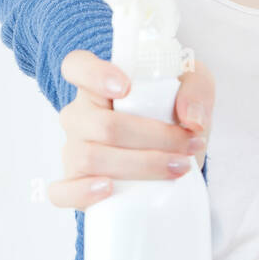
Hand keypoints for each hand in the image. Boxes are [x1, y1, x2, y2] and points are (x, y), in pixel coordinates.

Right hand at [47, 50, 214, 209]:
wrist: (177, 154)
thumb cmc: (176, 113)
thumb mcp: (194, 87)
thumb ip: (196, 91)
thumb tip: (191, 120)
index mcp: (99, 84)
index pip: (77, 67)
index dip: (94, 75)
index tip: (125, 87)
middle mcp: (80, 115)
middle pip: (103, 125)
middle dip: (153, 137)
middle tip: (189, 144)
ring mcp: (74, 150)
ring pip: (91, 158)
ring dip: (141, 165)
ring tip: (178, 167)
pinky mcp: (75, 184)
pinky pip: (62, 191)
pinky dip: (82, 192)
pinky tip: (109, 190)